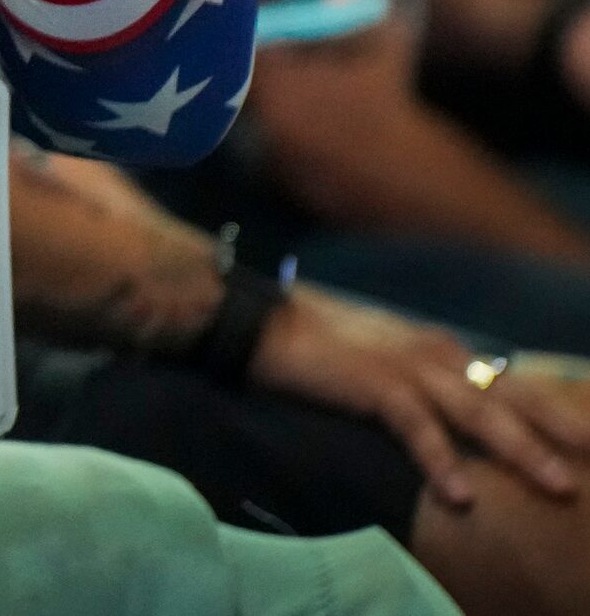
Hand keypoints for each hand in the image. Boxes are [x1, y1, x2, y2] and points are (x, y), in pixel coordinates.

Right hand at [250, 285, 589, 507]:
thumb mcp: (385, 354)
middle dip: (558, 427)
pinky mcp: (372, 384)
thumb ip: (424, 376)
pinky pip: (417, 427)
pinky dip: (442, 460)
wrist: (259, 319)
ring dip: (522, 448)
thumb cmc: (317, 341)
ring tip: (558, 483)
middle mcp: (434, 352)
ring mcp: (405, 366)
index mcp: (439, 347)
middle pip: (510, 394)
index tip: (589, 433)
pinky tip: (462, 495)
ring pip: (479, 412)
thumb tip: (458, 403)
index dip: (554, 406)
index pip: (511, 378)